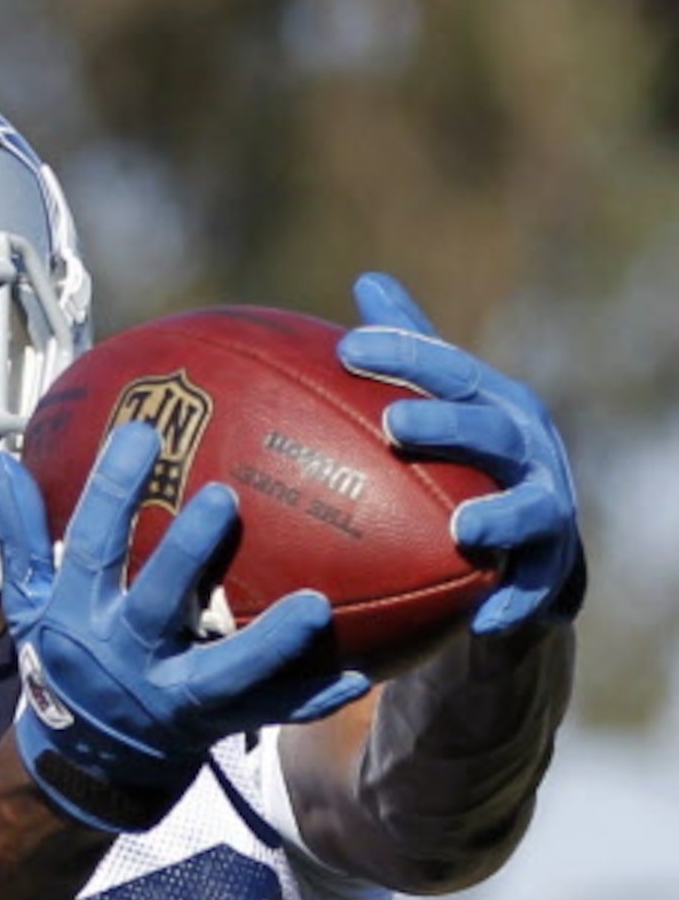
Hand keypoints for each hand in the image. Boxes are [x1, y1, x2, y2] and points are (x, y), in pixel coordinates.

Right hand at [0, 427, 368, 832]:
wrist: (83, 762)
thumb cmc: (64, 662)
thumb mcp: (28, 604)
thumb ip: (20, 535)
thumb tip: (0, 461)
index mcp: (78, 619)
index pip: (90, 549)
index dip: (111, 494)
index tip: (139, 433)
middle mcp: (123, 657)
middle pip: (153, 605)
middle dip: (185, 556)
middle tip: (222, 498)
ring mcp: (171, 697)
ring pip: (222, 673)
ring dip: (269, 644)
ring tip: (314, 608)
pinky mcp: (214, 725)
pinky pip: (268, 714)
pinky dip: (309, 700)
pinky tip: (356, 677)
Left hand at [338, 270, 583, 634]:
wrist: (515, 555)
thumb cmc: (463, 468)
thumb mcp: (440, 410)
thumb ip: (411, 353)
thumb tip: (369, 280)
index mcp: (495, 405)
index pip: (451, 368)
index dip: (406, 352)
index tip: (346, 346)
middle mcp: (529, 450)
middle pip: (493, 431)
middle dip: (451, 425)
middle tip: (395, 424)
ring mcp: (546, 509)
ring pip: (530, 511)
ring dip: (499, 520)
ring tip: (462, 531)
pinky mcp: (552, 571)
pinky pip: (535, 590)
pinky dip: (513, 603)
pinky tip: (483, 620)